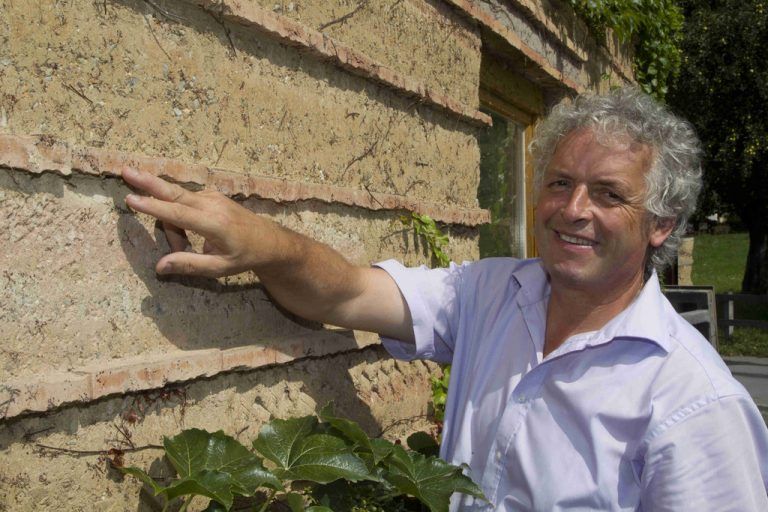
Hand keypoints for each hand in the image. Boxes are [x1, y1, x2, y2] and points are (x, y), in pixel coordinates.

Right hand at [122, 167, 268, 276]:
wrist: (268, 240)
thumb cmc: (244, 256)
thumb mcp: (220, 268)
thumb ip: (190, 266)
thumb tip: (159, 267)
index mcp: (214, 224)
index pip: (177, 214)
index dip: (153, 207)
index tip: (132, 198)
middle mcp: (212, 205)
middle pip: (173, 192)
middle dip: (148, 182)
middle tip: (125, 171)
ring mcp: (211, 197)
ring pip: (176, 204)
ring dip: (171, 226)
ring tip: (182, 248)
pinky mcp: (210, 196)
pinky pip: (184, 204)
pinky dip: (179, 220)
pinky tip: (188, 239)